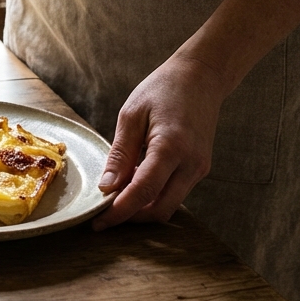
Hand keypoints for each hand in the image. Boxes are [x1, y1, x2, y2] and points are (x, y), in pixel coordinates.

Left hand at [91, 53, 230, 229]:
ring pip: (169, 205)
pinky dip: (155, 196)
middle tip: (104, 214)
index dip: (119, 212)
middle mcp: (191, 163)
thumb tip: (107, 186)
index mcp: (171, 147)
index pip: (142, 192)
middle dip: (131, 218)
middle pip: (159, 209)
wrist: (201, 77)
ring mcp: (199, 168)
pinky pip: (176, 193)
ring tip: (116, 197)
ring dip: (143, 208)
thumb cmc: (163, 89)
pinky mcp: (200, 168)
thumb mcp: (131, 115)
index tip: (97, 223)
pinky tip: (135, 183)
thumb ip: (120, 153)